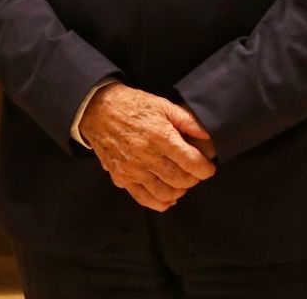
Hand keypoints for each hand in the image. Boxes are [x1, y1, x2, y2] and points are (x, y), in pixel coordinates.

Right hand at [78, 84, 215, 211]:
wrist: (98, 109)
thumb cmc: (132, 105)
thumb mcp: (162, 104)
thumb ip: (187, 120)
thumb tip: (207, 136)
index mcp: (159, 135)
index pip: (191, 162)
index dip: (205, 168)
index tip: (209, 167)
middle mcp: (146, 155)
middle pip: (180, 179)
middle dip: (194, 179)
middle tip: (196, 173)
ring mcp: (132, 169)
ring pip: (164, 193)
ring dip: (179, 191)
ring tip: (182, 183)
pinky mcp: (121, 177)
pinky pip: (143, 198)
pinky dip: (160, 203)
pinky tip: (168, 198)